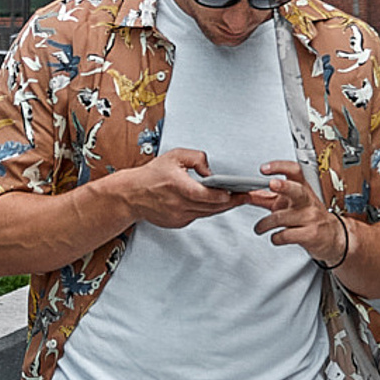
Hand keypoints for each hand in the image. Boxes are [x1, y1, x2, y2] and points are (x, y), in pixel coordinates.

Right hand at [120, 148, 246, 229]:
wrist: (131, 195)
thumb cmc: (151, 175)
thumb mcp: (174, 156)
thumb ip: (196, 158)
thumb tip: (211, 171)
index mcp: (178, 187)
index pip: (207, 195)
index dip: (225, 196)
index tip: (239, 192)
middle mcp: (179, 204)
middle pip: (212, 206)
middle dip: (232, 201)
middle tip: (248, 196)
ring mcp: (179, 216)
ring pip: (208, 213)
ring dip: (223, 207)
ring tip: (238, 199)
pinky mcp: (178, 223)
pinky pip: (198, 216)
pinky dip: (208, 210)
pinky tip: (217, 203)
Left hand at [249, 160, 347, 267]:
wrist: (333, 236)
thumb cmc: (309, 216)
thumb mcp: (290, 203)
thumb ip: (268, 198)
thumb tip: (245, 194)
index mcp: (302, 189)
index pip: (294, 171)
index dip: (280, 167)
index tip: (265, 168)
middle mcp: (307, 201)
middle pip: (296, 190)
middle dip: (284, 186)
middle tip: (272, 183)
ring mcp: (310, 217)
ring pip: (281, 218)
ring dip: (264, 224)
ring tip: (259, 228)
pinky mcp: (310, 234)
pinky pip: (285, 235)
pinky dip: (275, 238)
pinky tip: (275, 237)